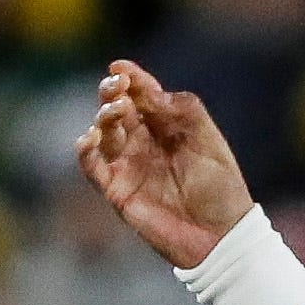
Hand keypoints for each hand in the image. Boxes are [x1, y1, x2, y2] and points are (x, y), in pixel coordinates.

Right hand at [76, 58, 253, 268]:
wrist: (220, 236)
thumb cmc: (220, 189)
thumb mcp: (208, 140)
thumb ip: (182, 111)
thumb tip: (149, 89)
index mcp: (166, 126)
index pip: (140, 94)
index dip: (130, 78)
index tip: (121, 68)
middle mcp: (143, 141)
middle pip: (116, 107)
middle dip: (112, 92)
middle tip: (116, 87)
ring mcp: (128, 164)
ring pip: (102, 131)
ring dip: (103, 117)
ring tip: (116, 112)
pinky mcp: (116, 189)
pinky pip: (91, 166)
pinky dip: (84, 150)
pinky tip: (89, 138)